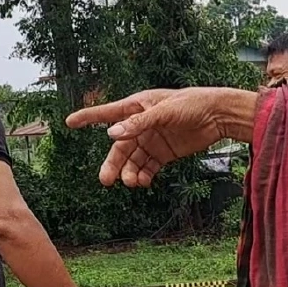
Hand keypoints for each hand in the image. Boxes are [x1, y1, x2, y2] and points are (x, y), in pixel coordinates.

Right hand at [65, 88, 229, 187]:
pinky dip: (143, 175)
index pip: (107, 113)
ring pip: (133, 160)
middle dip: (112, 163)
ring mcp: (152, 139)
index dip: (88, 117)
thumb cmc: (192, 104)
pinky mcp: (164, 153)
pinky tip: (142, 182)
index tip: (68, 122)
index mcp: (137, 107)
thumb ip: (139, 123)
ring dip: (129, 172)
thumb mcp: (165, 111)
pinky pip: (148, 167)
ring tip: (131, 182)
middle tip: (106, 180)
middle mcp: (141, 125)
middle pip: (120, 147)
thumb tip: (112, 134)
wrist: (218, 116)